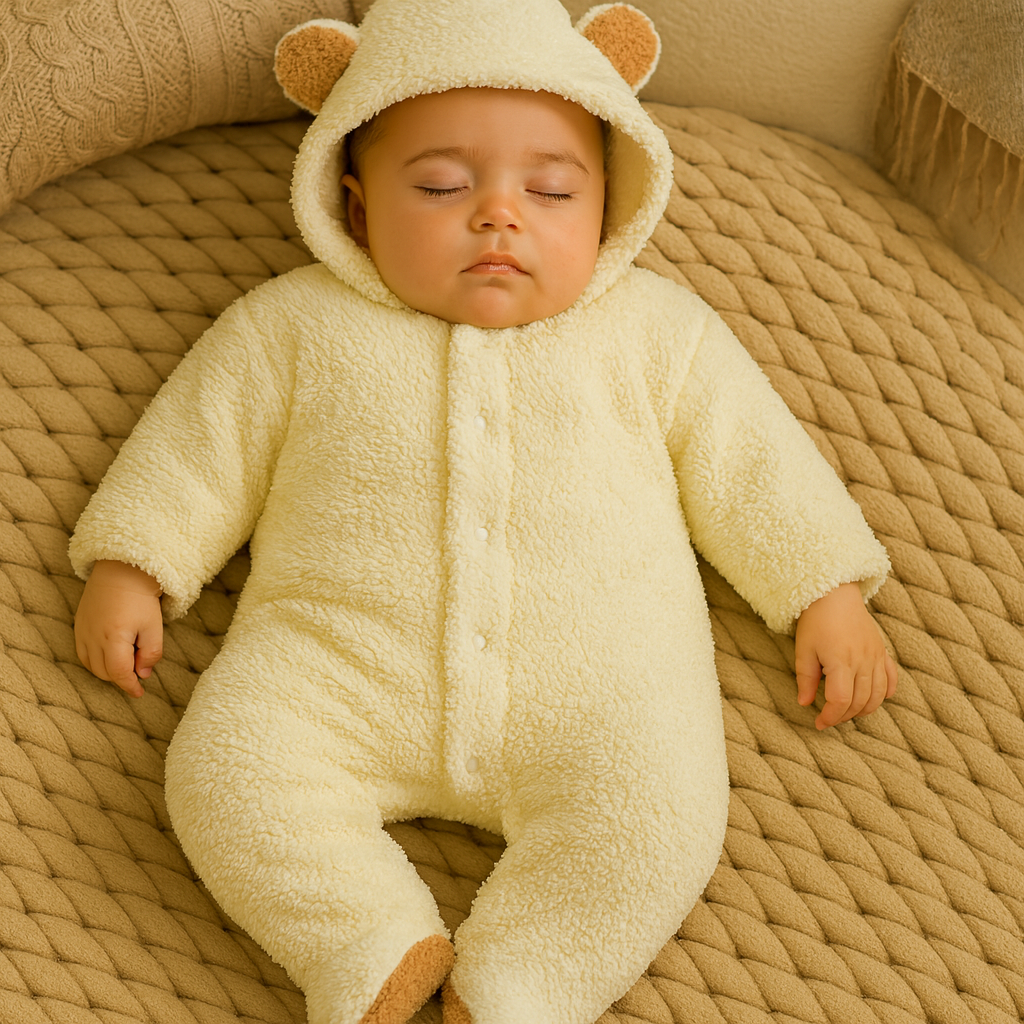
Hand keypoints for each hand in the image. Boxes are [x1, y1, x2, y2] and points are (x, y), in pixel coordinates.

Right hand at [74, 560, 163, 697]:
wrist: (121, 571)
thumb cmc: (141, 598)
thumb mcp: (154, 626)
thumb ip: (151, 653)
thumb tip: (144, 674)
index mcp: (113, 639)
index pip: (119, 673)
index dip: (130, 686)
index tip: (139, 693)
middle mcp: (93, 638)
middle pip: (103, 672)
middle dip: (120, 677)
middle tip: (137, 670)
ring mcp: (82, 631)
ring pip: (90, 665)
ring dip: (107, 670)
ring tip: (125, 661)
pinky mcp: (78, 624)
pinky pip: (83, 652)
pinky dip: (95, 659)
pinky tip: (110, 653)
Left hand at [794, 582, 896, 729]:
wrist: (834, 593)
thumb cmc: (815, 620)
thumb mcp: (803, 650)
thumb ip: (805, 679)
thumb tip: (804, 703)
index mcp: (841, 662)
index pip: (840, 701)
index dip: (830, 717)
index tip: (819, 723)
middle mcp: (863, 662)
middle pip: (859, 702)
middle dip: (844, 716)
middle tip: (829, 718)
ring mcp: (876, 657)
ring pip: (878, 695)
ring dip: (864, 709)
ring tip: (847, 712)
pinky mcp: (882, 651)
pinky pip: (891, 678)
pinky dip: (885, 693)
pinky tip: (875, 698)